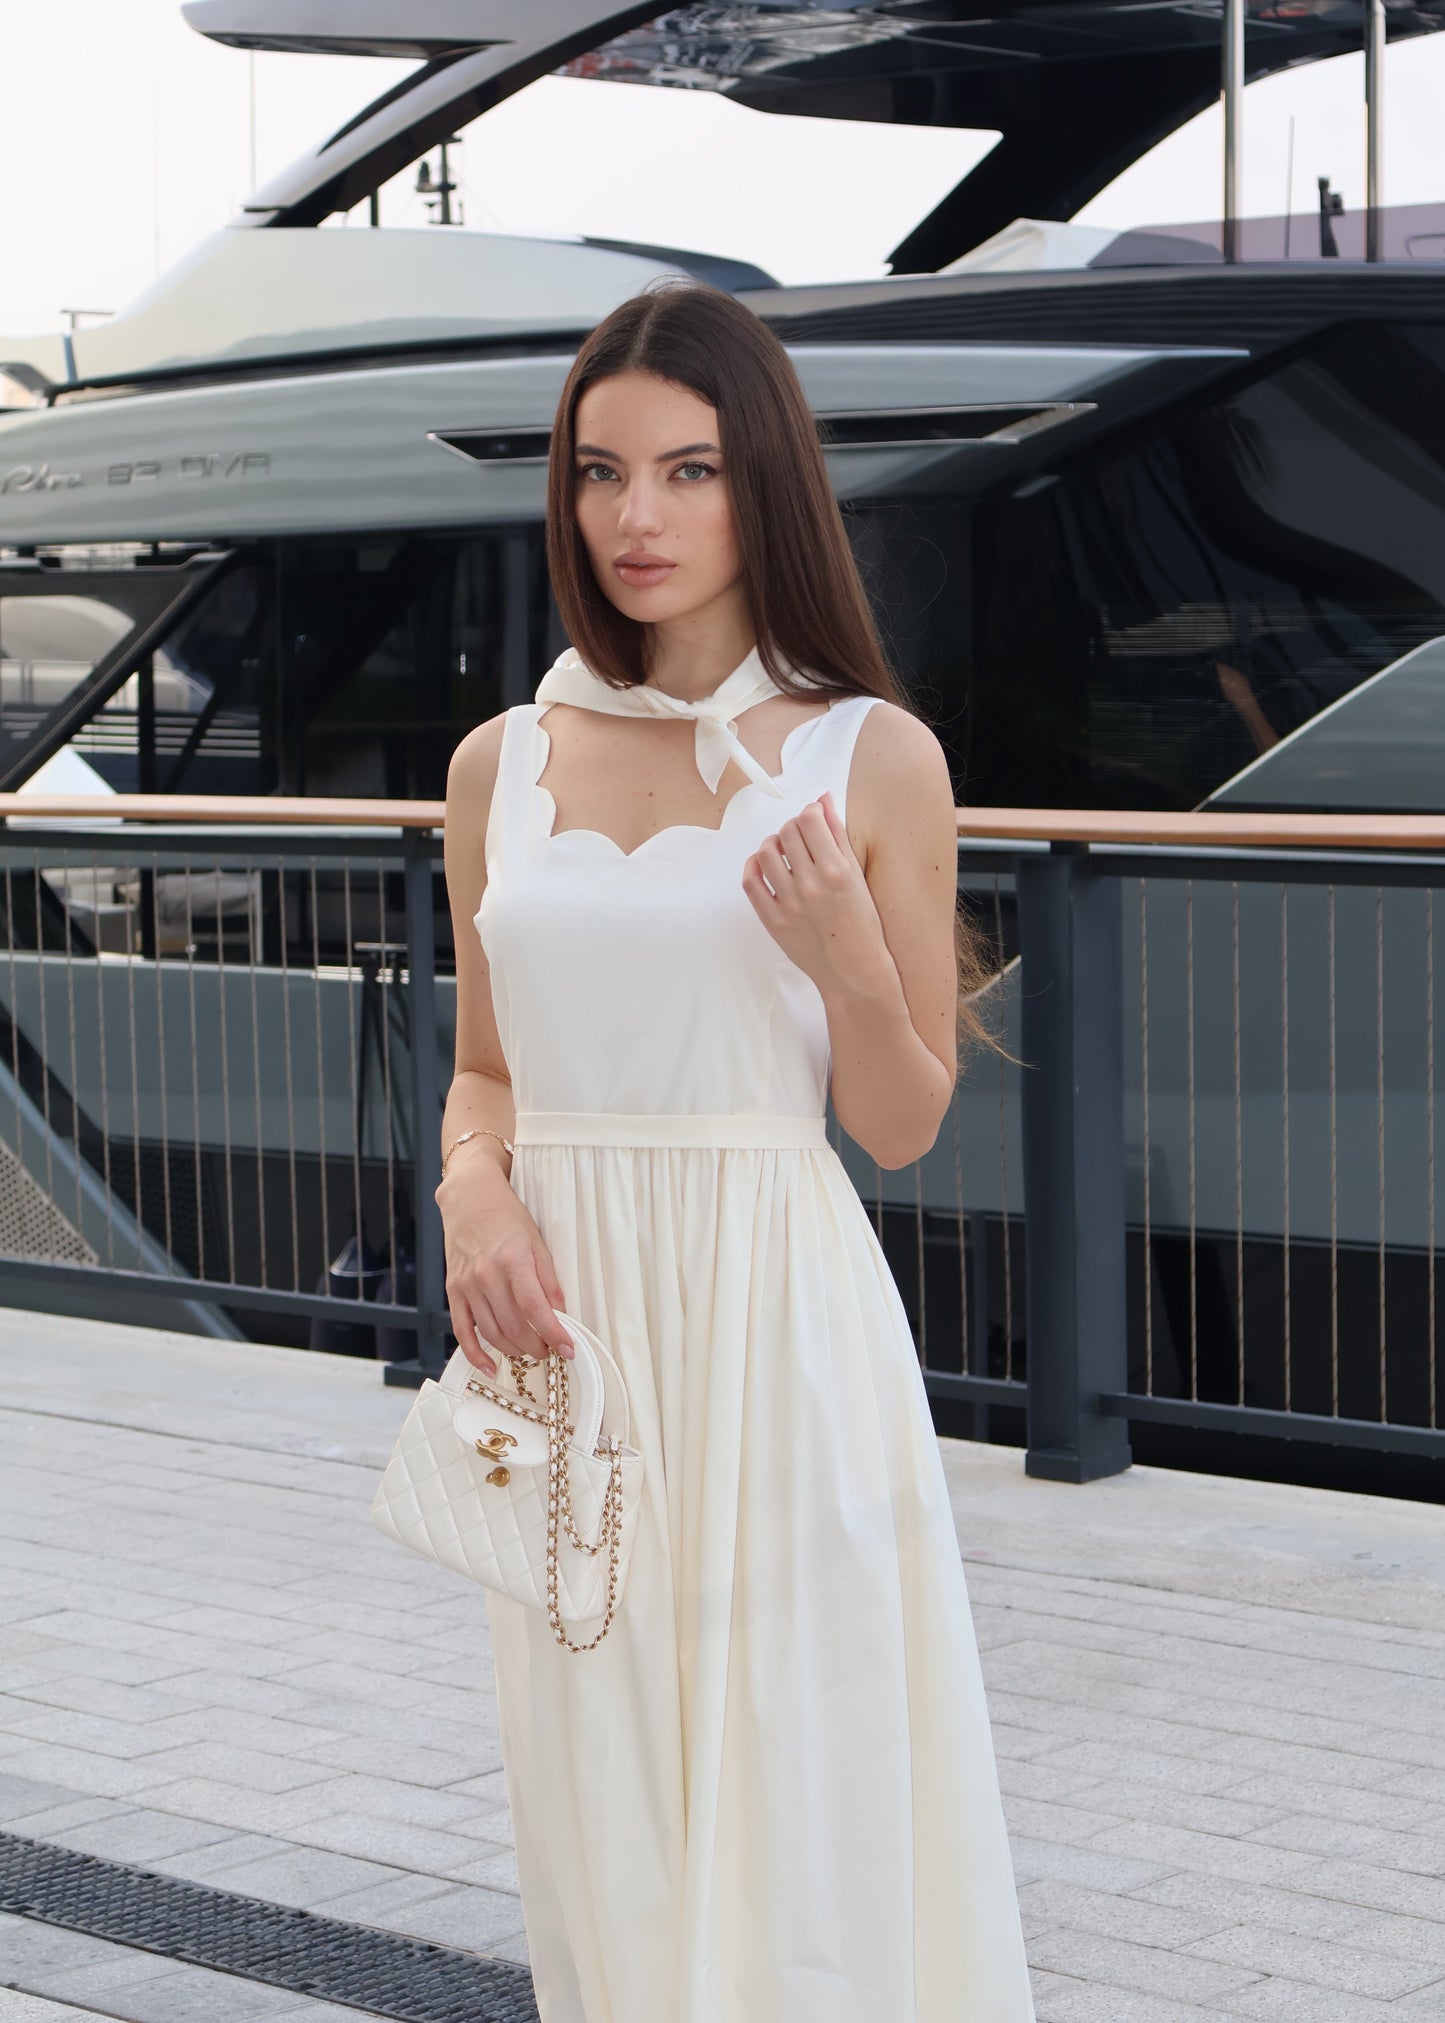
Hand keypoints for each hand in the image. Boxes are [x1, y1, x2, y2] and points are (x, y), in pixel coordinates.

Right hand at [436, 1156, 573, 1374]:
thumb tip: (561, 1312)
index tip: (568, 1350)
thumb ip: (549, 1279)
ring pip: (492, 1333)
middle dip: (536, 1346)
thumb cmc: (507, 1216)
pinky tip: (490, 1367)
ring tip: (530, 1351)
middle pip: (514, 1327)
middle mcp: (487, 1276)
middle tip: (550, 1350)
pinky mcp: (453, 1291)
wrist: (469, 1198)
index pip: (537, 1310)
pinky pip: (462, 1331)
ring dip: (514, 1350)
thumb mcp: (537, 1241)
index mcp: (513, 1262)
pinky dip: (475, 1354)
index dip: (554, 1334)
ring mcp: (467, 1285)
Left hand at [741, 790, 893, 996]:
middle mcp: (811, 885)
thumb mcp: (857, 876)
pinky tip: (763, 865)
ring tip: (784, 852)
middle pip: (787, 832)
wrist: (852, 971)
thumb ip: (839, 836)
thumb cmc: (862, 924)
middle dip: (793, 828)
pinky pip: (751, 883)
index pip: (810, 820)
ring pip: (766, 852)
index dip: (810, 813)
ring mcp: (789, 904)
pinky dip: (754, 867)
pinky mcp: (773, 920)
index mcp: (837, 871)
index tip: (814, 820)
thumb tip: (822, 800)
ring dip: (773, 844)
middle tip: (801, 839)